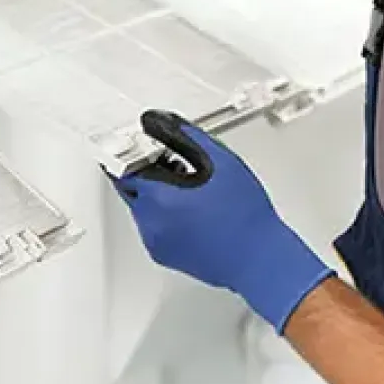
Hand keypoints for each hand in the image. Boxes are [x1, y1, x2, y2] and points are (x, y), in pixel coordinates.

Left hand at [111, 110, 334, 331]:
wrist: (258, 259)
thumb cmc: (245, 217)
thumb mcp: (221, 162)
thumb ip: (187, 137)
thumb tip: (164, 124)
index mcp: (159, 198)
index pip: (124, 168)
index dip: (136, 153)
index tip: (147, 147)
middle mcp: (150, 222)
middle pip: (131, 188)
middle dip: (144, 173)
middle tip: (171, 165)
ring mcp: (156, 242)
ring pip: (142, 208)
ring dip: (155, 195)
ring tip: (188, 190)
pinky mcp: (165, 256)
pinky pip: (153, 228)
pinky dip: (163, 216)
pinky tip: (190, 212)